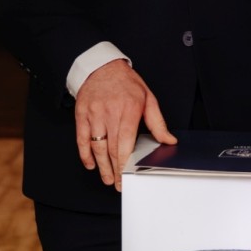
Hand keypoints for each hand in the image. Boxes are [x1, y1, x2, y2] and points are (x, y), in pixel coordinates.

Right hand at [75, 59, 176, 191]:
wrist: (101, 67)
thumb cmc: (126, 83)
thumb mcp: (147, 98)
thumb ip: (158, 122)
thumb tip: (169, 140)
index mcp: (129, 109)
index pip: (125, 143)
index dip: (125, 163)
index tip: (127, 176)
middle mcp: (110, 112)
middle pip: (111, 148)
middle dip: (115, 169)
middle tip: (118, 183)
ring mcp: (94, 114)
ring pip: (96, 146)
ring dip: (101, 166)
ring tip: (107, 178)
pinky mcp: (82, 114)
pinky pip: (81, 138)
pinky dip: (85, 154)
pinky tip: (91, 164)